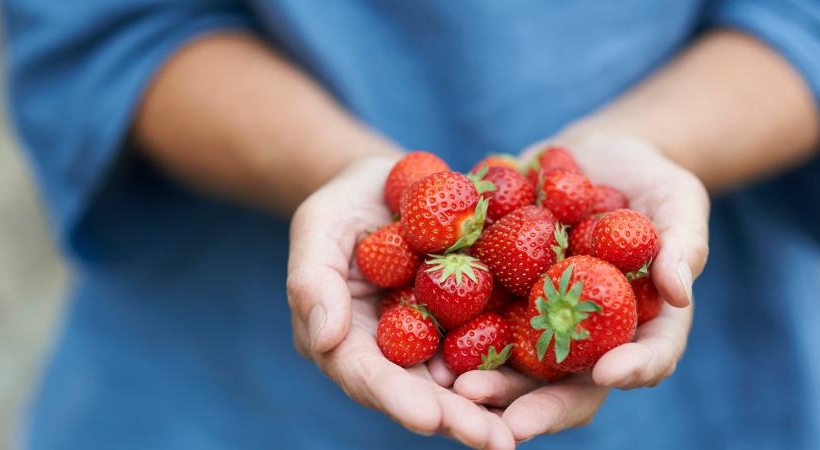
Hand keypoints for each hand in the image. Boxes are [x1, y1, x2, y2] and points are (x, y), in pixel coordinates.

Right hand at [286, 156, 516, 449]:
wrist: (390, 184)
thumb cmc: (344, 205)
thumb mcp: (317, 228)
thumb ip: (312, 281)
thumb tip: (325, 339)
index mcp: (348, 339)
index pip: (367, 375)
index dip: (397, 398)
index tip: (428, 418)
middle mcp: (394, 350)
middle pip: (422, 391)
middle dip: (455, 418)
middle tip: (494, 442)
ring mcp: (436, 337)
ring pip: (463, 379)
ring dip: (492, 406)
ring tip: (521, 431)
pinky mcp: (471, 316)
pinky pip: (494, 341)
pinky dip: (517, 363)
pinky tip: (551, 377)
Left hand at [451, 132, 707, 441]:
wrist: (588, 157)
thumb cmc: (649, 179)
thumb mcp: (678, 200)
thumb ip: (685, 243)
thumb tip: (680, 292)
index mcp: (638, 323)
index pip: (645, 357)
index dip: (632, 369)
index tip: (609, 373)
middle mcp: (585, 334)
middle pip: (568, 381)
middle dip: (539, 403)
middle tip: (509, 422)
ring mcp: (540, 317)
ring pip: (516, 363)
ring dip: (490, 382)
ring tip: (458, 389)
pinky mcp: (501, 293)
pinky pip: (477, 319)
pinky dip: (454, 334)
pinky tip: (426, 342)